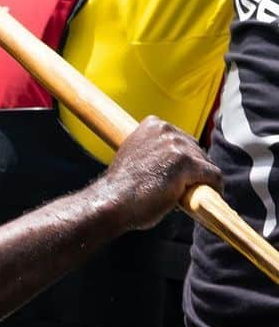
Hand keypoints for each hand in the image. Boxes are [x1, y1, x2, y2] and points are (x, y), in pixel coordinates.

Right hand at [101, 116, 221, 230]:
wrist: (114, 202)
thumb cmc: (121, 187)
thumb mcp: (135, 155)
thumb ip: (155, 151)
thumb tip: (174, 162)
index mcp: (152, 124)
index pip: (182, 140)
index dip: (182, 159)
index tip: (178, 174)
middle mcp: (165, 129)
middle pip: (196, 150)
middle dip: (193, 169)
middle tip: (182, 189)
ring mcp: (177, 145)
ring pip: (206, 164)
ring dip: (200, 180)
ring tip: (187, 196)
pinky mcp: (187, 163)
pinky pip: (213, 176)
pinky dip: (213, 188)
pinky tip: (203, 199)